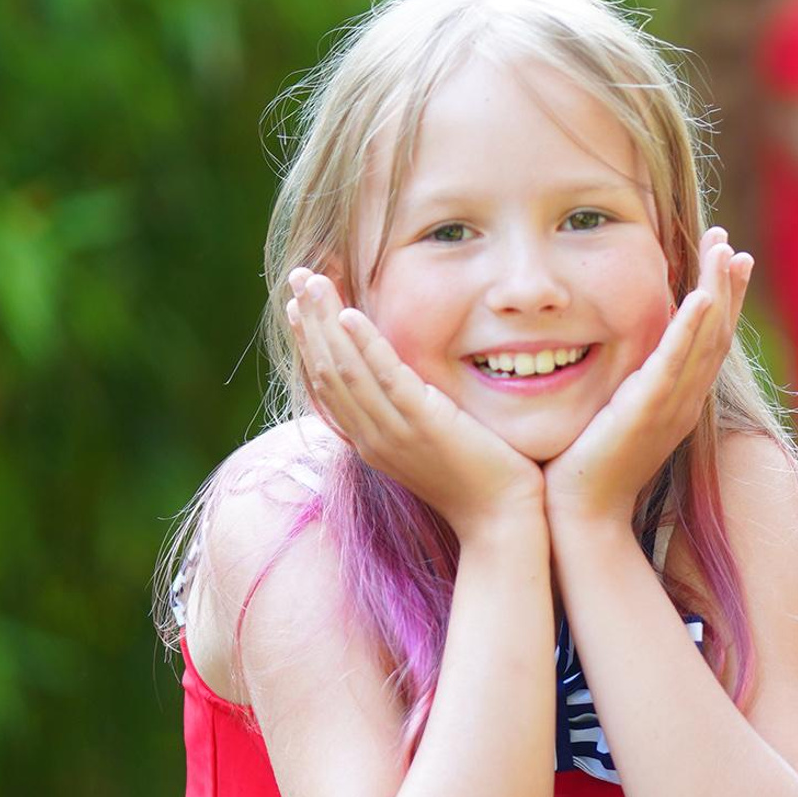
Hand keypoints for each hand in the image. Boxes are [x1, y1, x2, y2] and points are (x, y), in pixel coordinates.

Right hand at [284, 267, 539, 533]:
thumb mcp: (432, 443)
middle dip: (308, 320)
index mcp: (370, 440)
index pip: (327, 384)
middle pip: (326, 370)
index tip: (297, 304)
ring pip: (345, 368)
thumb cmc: (479, 481)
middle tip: (295, 276)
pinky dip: (364, 344)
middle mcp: (372, 436)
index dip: (309, 341)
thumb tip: (409, 383)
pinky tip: (349, 313)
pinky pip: (385, 377)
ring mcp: (394, 432)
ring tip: (312, 280)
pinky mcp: (423, 424)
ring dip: (325, 321)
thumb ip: (413, 413)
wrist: (502, 520)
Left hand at [543, 227, 753, 530]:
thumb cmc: (583, 470)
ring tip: (725, 251)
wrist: (581, 517)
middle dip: (725, 285)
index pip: (707, 341)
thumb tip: (599, 350)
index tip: (725, 260)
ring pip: (707, 340)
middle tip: (729, 243)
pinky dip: (692, 327)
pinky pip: (677, 362)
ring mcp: (671, 406)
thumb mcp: (608, 416)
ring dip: (717, 292)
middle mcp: (684, 402)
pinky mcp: (649, 411)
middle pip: (718, 334)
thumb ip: (617, 385)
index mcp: (677, 401)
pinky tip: (701, 296)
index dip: (720, 299)